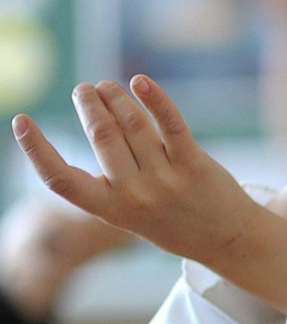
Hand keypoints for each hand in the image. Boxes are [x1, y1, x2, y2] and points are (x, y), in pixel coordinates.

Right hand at [12, 79, 262, 264]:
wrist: (229, 241)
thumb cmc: (173, 221)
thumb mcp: (130, 213)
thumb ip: (111, 179)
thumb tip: (96, 121)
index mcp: (110, 210)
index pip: (60, 181)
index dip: (36, 150)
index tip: (21, 121)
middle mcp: (135, 196)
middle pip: (101, 136)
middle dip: (89, 106)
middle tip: (85, 90)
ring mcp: (166, 181)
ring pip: (132, 125)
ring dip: (116, 98)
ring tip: (107, 86)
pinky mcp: (194, 166)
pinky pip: (171, 126)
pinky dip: (154, 99)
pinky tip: (141, 82)